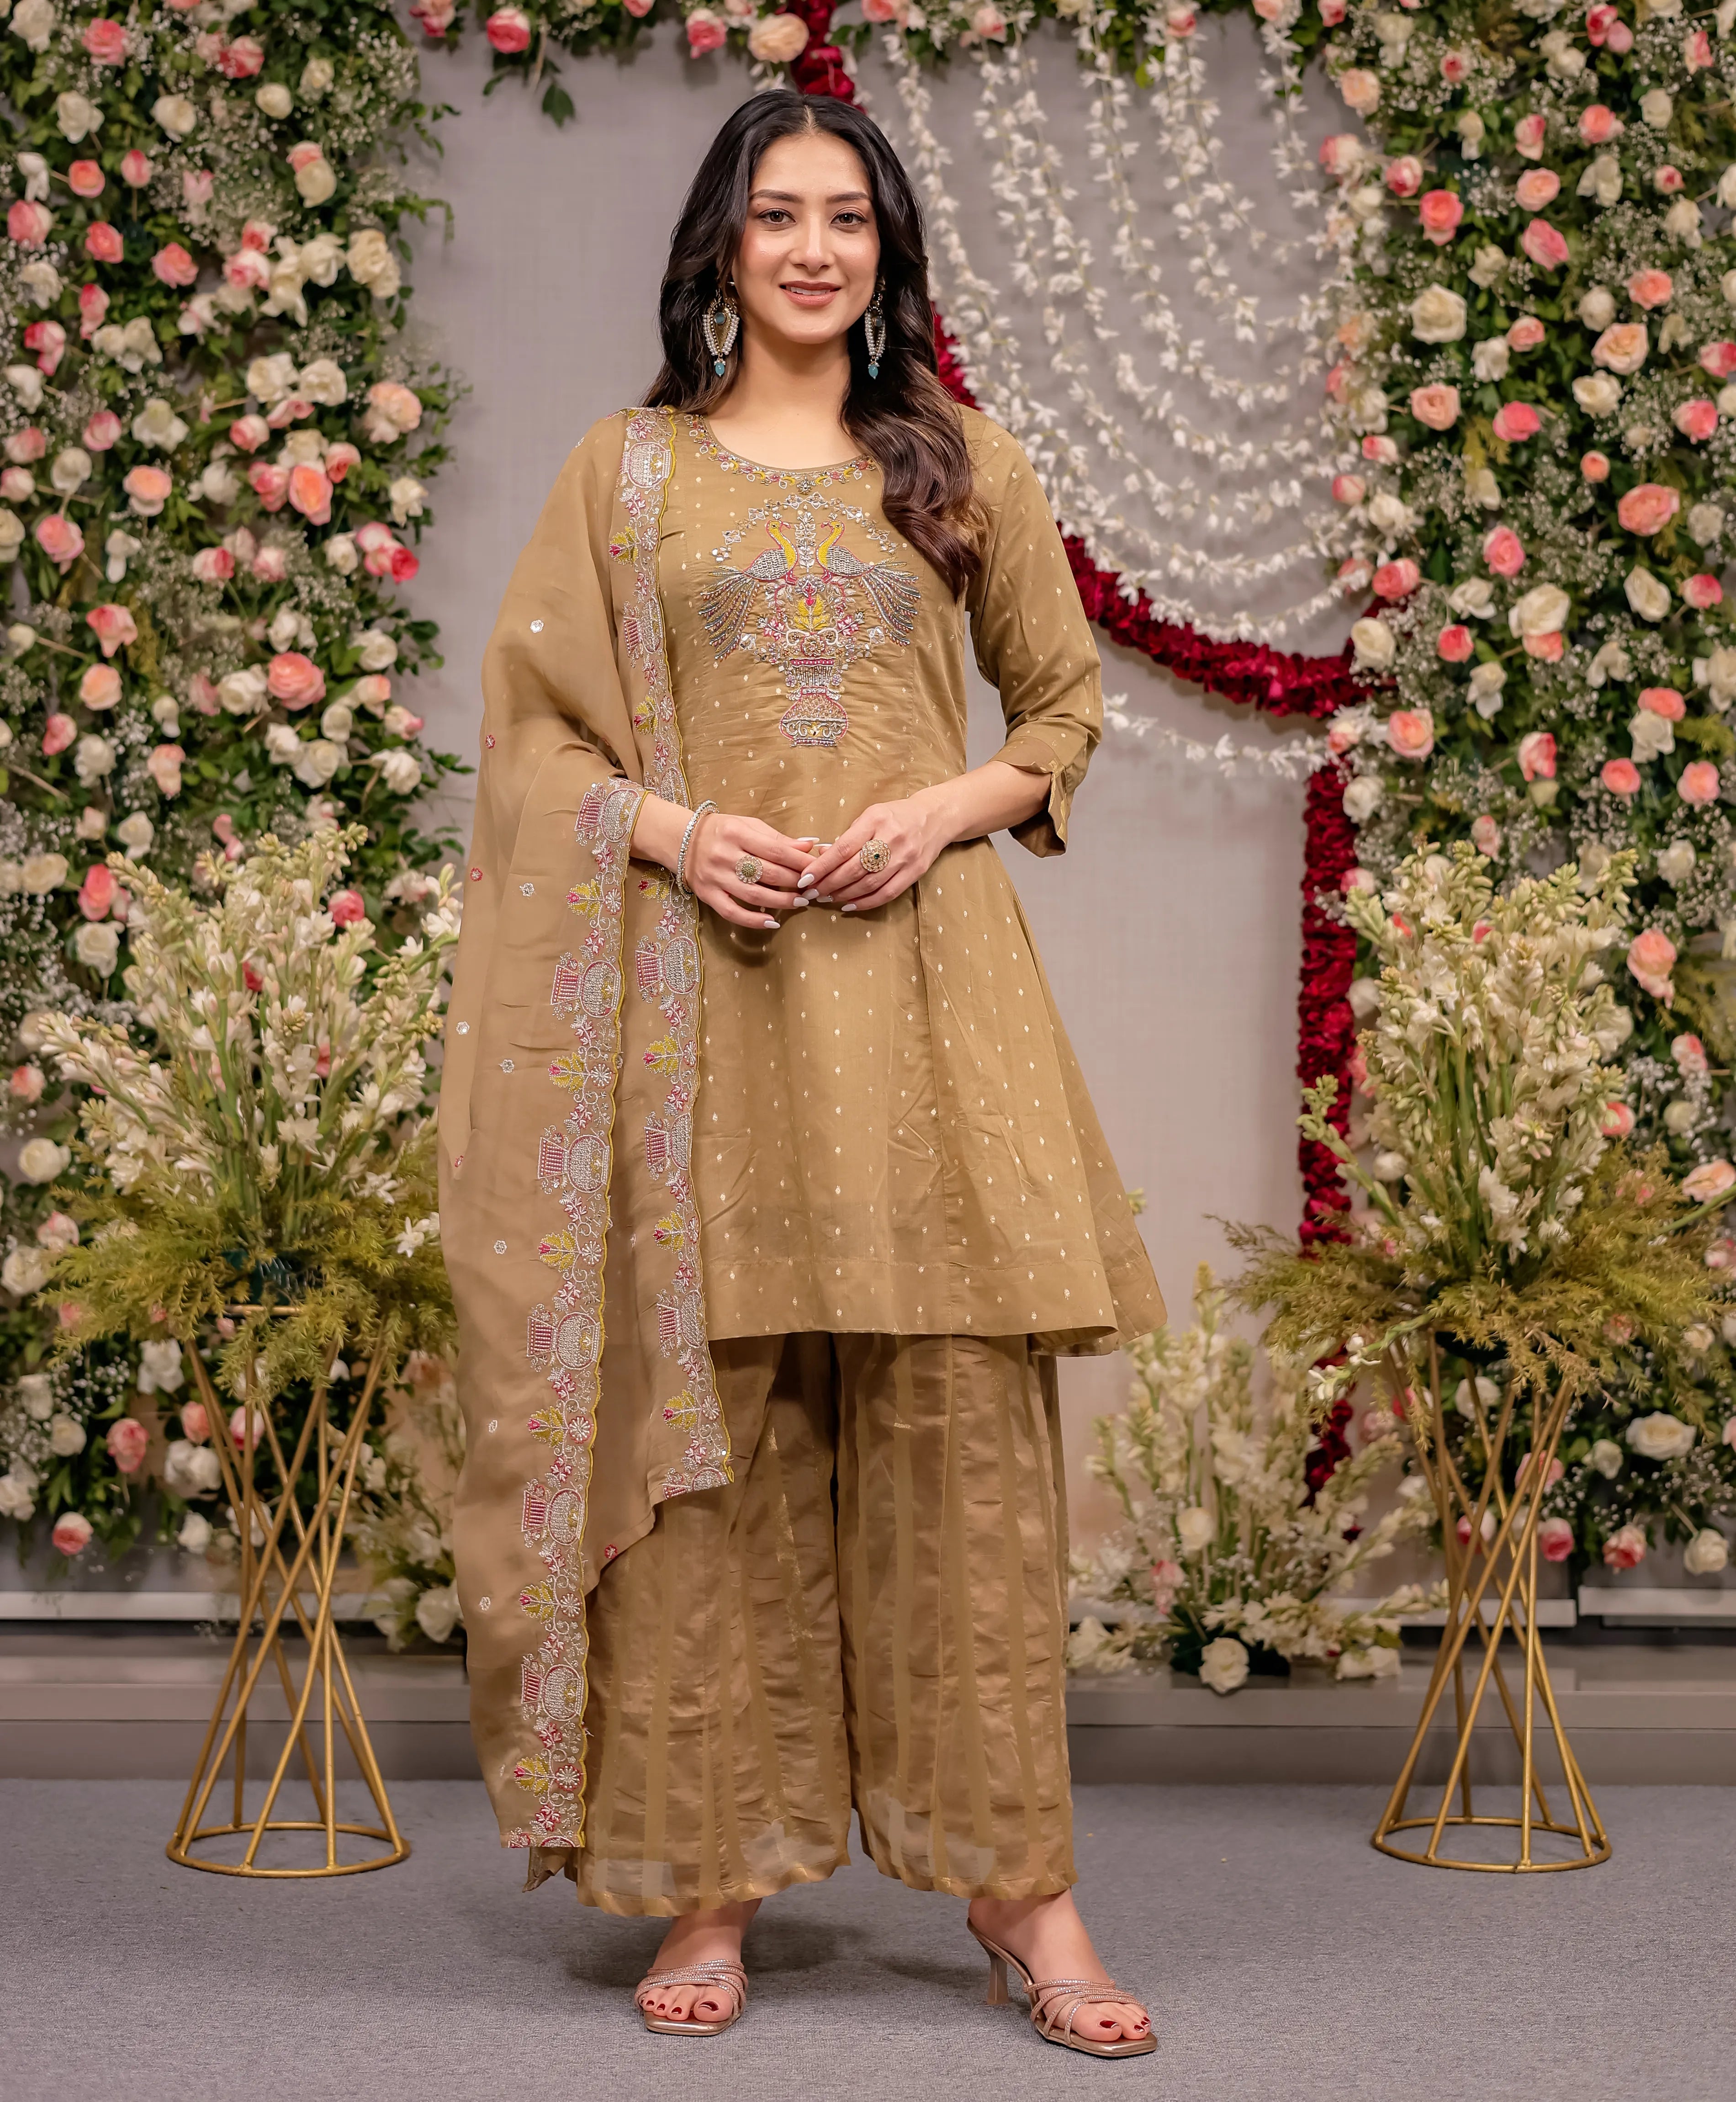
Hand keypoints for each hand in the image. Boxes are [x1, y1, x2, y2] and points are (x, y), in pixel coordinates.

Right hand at [631, 796, 816, 929]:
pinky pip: (733, 913)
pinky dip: (754, 920)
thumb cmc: (721, 831)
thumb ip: (777, 838)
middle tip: (812, 887)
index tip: (817, 868)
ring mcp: (715, 877)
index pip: (776, 850)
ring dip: (782, 901)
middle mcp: (725, 854)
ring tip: (800, 902)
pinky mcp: (708, 895)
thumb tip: (808, 845)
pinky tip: (773, 922)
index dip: (800, 861)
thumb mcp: (748, 825)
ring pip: (754, 894)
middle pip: (768, 873)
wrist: (681, 839)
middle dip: (795, 882)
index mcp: (737, 832)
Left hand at [798, 794, 952, 912]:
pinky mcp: (915, 872)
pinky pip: (887, 893)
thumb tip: (821, 856)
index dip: (822, 866)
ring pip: (869, 884)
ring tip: (827, 898)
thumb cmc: (895, 816)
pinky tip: (849, 905)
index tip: (805, 878)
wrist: (934, 818)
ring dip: (844, 894)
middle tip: (812, 892)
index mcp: (876, 820)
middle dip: (829, 884)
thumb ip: (848, 836)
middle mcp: (892, 838)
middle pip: (854, 869)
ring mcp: (905, 857)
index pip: (843, 848)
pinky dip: (866, 902)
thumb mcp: (870, 816)